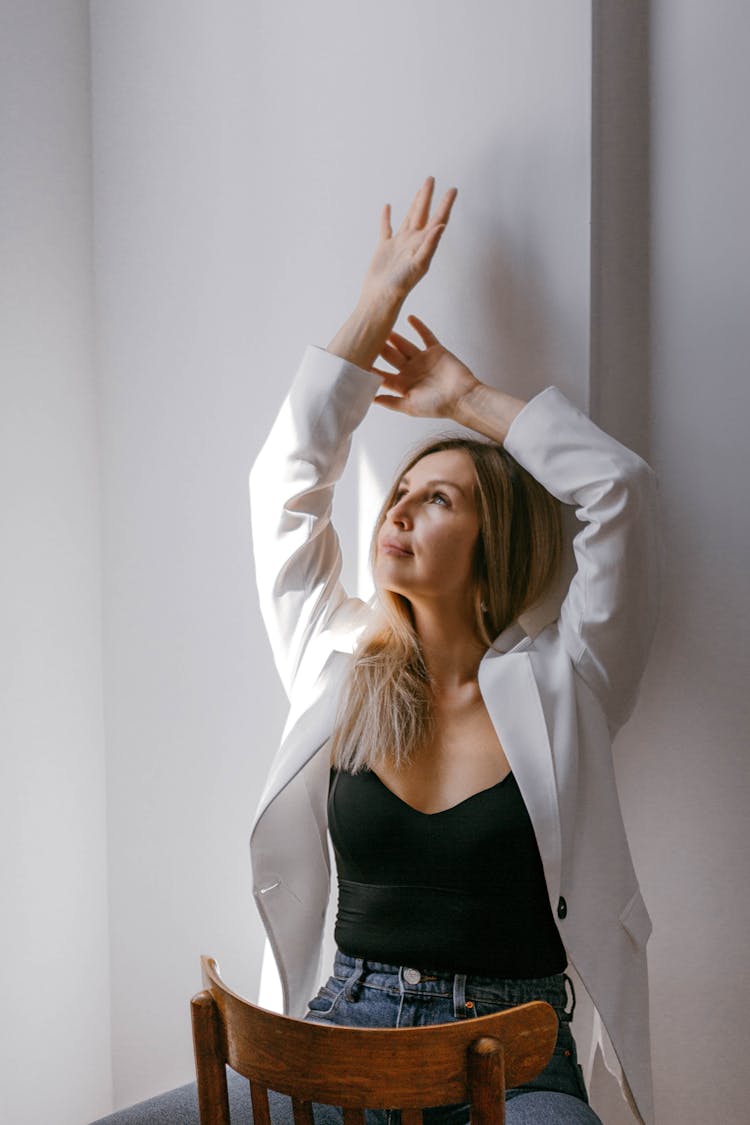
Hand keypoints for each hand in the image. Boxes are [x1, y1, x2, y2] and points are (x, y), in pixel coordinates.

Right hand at [359, 176, 457, 303]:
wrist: (380, 297)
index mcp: (423, 244)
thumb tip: (441, 225)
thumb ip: (430, 244)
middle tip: (432, 179)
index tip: (453, 189)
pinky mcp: (384, 248)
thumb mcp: (419, 264)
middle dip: (428, 196)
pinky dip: (386, 217)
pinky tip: (388, 207)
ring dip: (414, 203)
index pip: (438, 219)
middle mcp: (413, 242)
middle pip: (423, 213)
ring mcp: (399, 244)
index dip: (445, 204)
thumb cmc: (400, 286)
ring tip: (420, 189)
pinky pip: (386, 228)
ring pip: (408, 217)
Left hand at [372, 314, 479, 419]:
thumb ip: (391, 402)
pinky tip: (410, 318)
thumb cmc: (438, 406)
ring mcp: (423, 360)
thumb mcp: (410, 407)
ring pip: (405, 345)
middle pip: (391, 357)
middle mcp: (411, 371)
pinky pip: (426, 336)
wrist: (462, 398)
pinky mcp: (436, 351)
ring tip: (383, 326)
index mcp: (404, 385)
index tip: (358, 360)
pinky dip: (419, 326)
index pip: (383, 375)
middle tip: (367, 337)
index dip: (371, 368)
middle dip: (380, 348)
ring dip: (395, 337)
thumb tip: (371, 399)